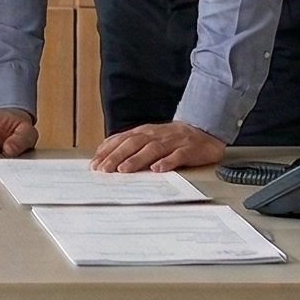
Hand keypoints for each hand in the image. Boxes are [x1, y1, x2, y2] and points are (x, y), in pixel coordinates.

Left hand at [91, 121, 226, 172]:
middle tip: (104, 169)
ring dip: (137, 159)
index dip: (108, 151)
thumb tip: (106, 153)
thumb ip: (130, 144)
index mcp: (145, 132)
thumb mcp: (149, 137)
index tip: (95, 164)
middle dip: (116, 156)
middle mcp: (156, 135)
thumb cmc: (173, 137)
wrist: (205, 129)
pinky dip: (167, 162)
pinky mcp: (188, 150)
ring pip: (152, 149)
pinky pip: (177, 156)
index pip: (122, 140)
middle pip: (133, 144)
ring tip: (124, 169)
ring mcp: (173, 142)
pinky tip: (158, 169)